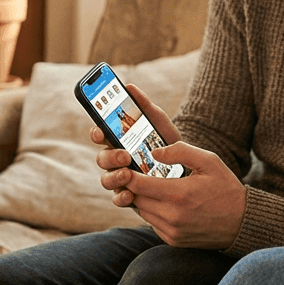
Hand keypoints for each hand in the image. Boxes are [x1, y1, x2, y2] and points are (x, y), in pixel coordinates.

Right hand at [93, 83, 183, 207]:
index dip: (96, 133)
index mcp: (117, 139)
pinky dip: (121, 197)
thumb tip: (129, 86)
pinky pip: (118, 198)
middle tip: (125, 155)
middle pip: (102, 159)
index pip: (99, 135)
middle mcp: (115, 159)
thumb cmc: (165, 139)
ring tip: (127, 174)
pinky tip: (129, 195)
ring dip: (114, 177)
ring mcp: (120, 177)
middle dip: (110, 157)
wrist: (187, 163)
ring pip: (106, 179)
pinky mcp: (129, 194)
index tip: (101, 131)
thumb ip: (144, 105)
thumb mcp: (157, 120)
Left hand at [98, 85, 244, 248]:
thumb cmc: (226, 188)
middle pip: (136, 199)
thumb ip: (180, 151)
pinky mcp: (173, 240)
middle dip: (134, 186)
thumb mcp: (209, 161)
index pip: (137, 184)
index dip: (127, 174)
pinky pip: (152, 224)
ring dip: (143, 199)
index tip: (125, 166)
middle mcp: (172, 216)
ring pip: (142, 212)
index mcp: (179, 194)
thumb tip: (154, 152)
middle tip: (137, 174)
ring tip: (153, 187)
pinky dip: (153, 212)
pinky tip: (165, 203)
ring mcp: (172, 231)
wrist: (242, 223)